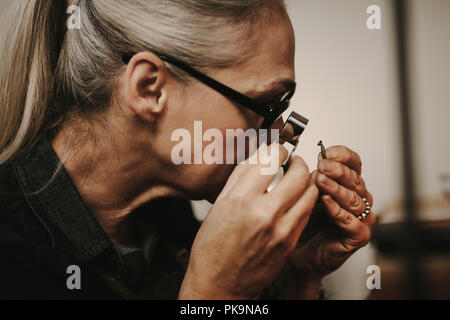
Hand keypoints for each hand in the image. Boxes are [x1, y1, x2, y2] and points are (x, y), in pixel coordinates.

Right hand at [179, 143, 318, 299]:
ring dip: (306, 180)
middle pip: (299, 174)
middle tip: (291, 161)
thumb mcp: (219, 206)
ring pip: (310, 193)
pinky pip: (307, 213)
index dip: (278, 149)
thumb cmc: (212, 250)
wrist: (219, 285)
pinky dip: (304, 200)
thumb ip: (240, 177)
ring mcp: (281, 230)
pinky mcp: (290, 243)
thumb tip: (258, 155)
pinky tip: (294, 200)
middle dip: (298, 161)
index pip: (271, 159)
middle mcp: (264, 214)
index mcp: (240, 200)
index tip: (277, 149)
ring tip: (296, 179)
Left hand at [286, 145, 375, 283]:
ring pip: (354, 199)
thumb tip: (300, 160)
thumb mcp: (303, 193)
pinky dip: (338, 211)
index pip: (353, 163)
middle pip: (355, 178)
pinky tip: (326, 203)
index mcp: (346, 184)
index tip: (327, 152)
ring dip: (336, 188)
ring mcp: (360, 218)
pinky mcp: (358, 237)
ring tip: (320, 181)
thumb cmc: (302, 223)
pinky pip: (353, 222)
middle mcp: (356, 198)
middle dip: (338, 170)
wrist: (298, 252)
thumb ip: (308, 177)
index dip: (343, 156)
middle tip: (322, 166)